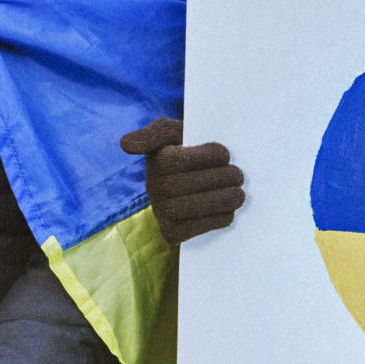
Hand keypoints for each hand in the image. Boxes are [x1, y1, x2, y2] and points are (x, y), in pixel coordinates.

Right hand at [120, 117, 244, 243]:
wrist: (197, 176)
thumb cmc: (188, 149)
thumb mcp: (174, 132)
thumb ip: (156, 132)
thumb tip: (125, 145)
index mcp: (156, 161)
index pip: (178, 160)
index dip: (207, 156)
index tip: (224, 154)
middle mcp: (153, 188)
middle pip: (185, 186)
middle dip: (219, 179)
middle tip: (238, 175)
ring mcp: (161, 211)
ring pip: (191, 208)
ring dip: (222, 200)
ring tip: (238, 193)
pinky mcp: (171, 232)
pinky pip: (194, 229)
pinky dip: (216, 219)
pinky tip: (228, 210)